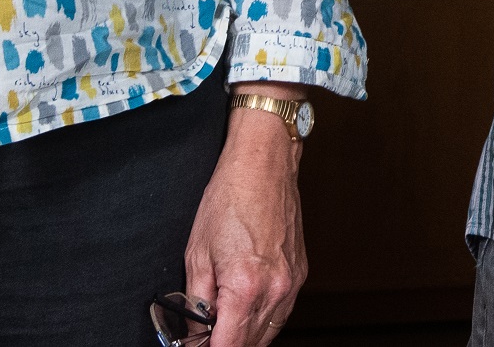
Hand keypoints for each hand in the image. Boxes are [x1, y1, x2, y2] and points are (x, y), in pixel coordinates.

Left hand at [184, 103, 309, 346]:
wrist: (263, 165)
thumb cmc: (230, 198)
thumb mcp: (196, 253)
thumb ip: (195, 302)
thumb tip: (194, 332)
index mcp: (245, 285)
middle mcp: (274, 288)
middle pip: (249, 345)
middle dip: (225, 344)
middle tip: (204, 336)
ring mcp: (291, 283)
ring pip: (268, 334)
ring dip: (244, 337)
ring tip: (222, 324)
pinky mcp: (299, 275)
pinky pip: (281, 314)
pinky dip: (262, 321)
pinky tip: (245, 311)